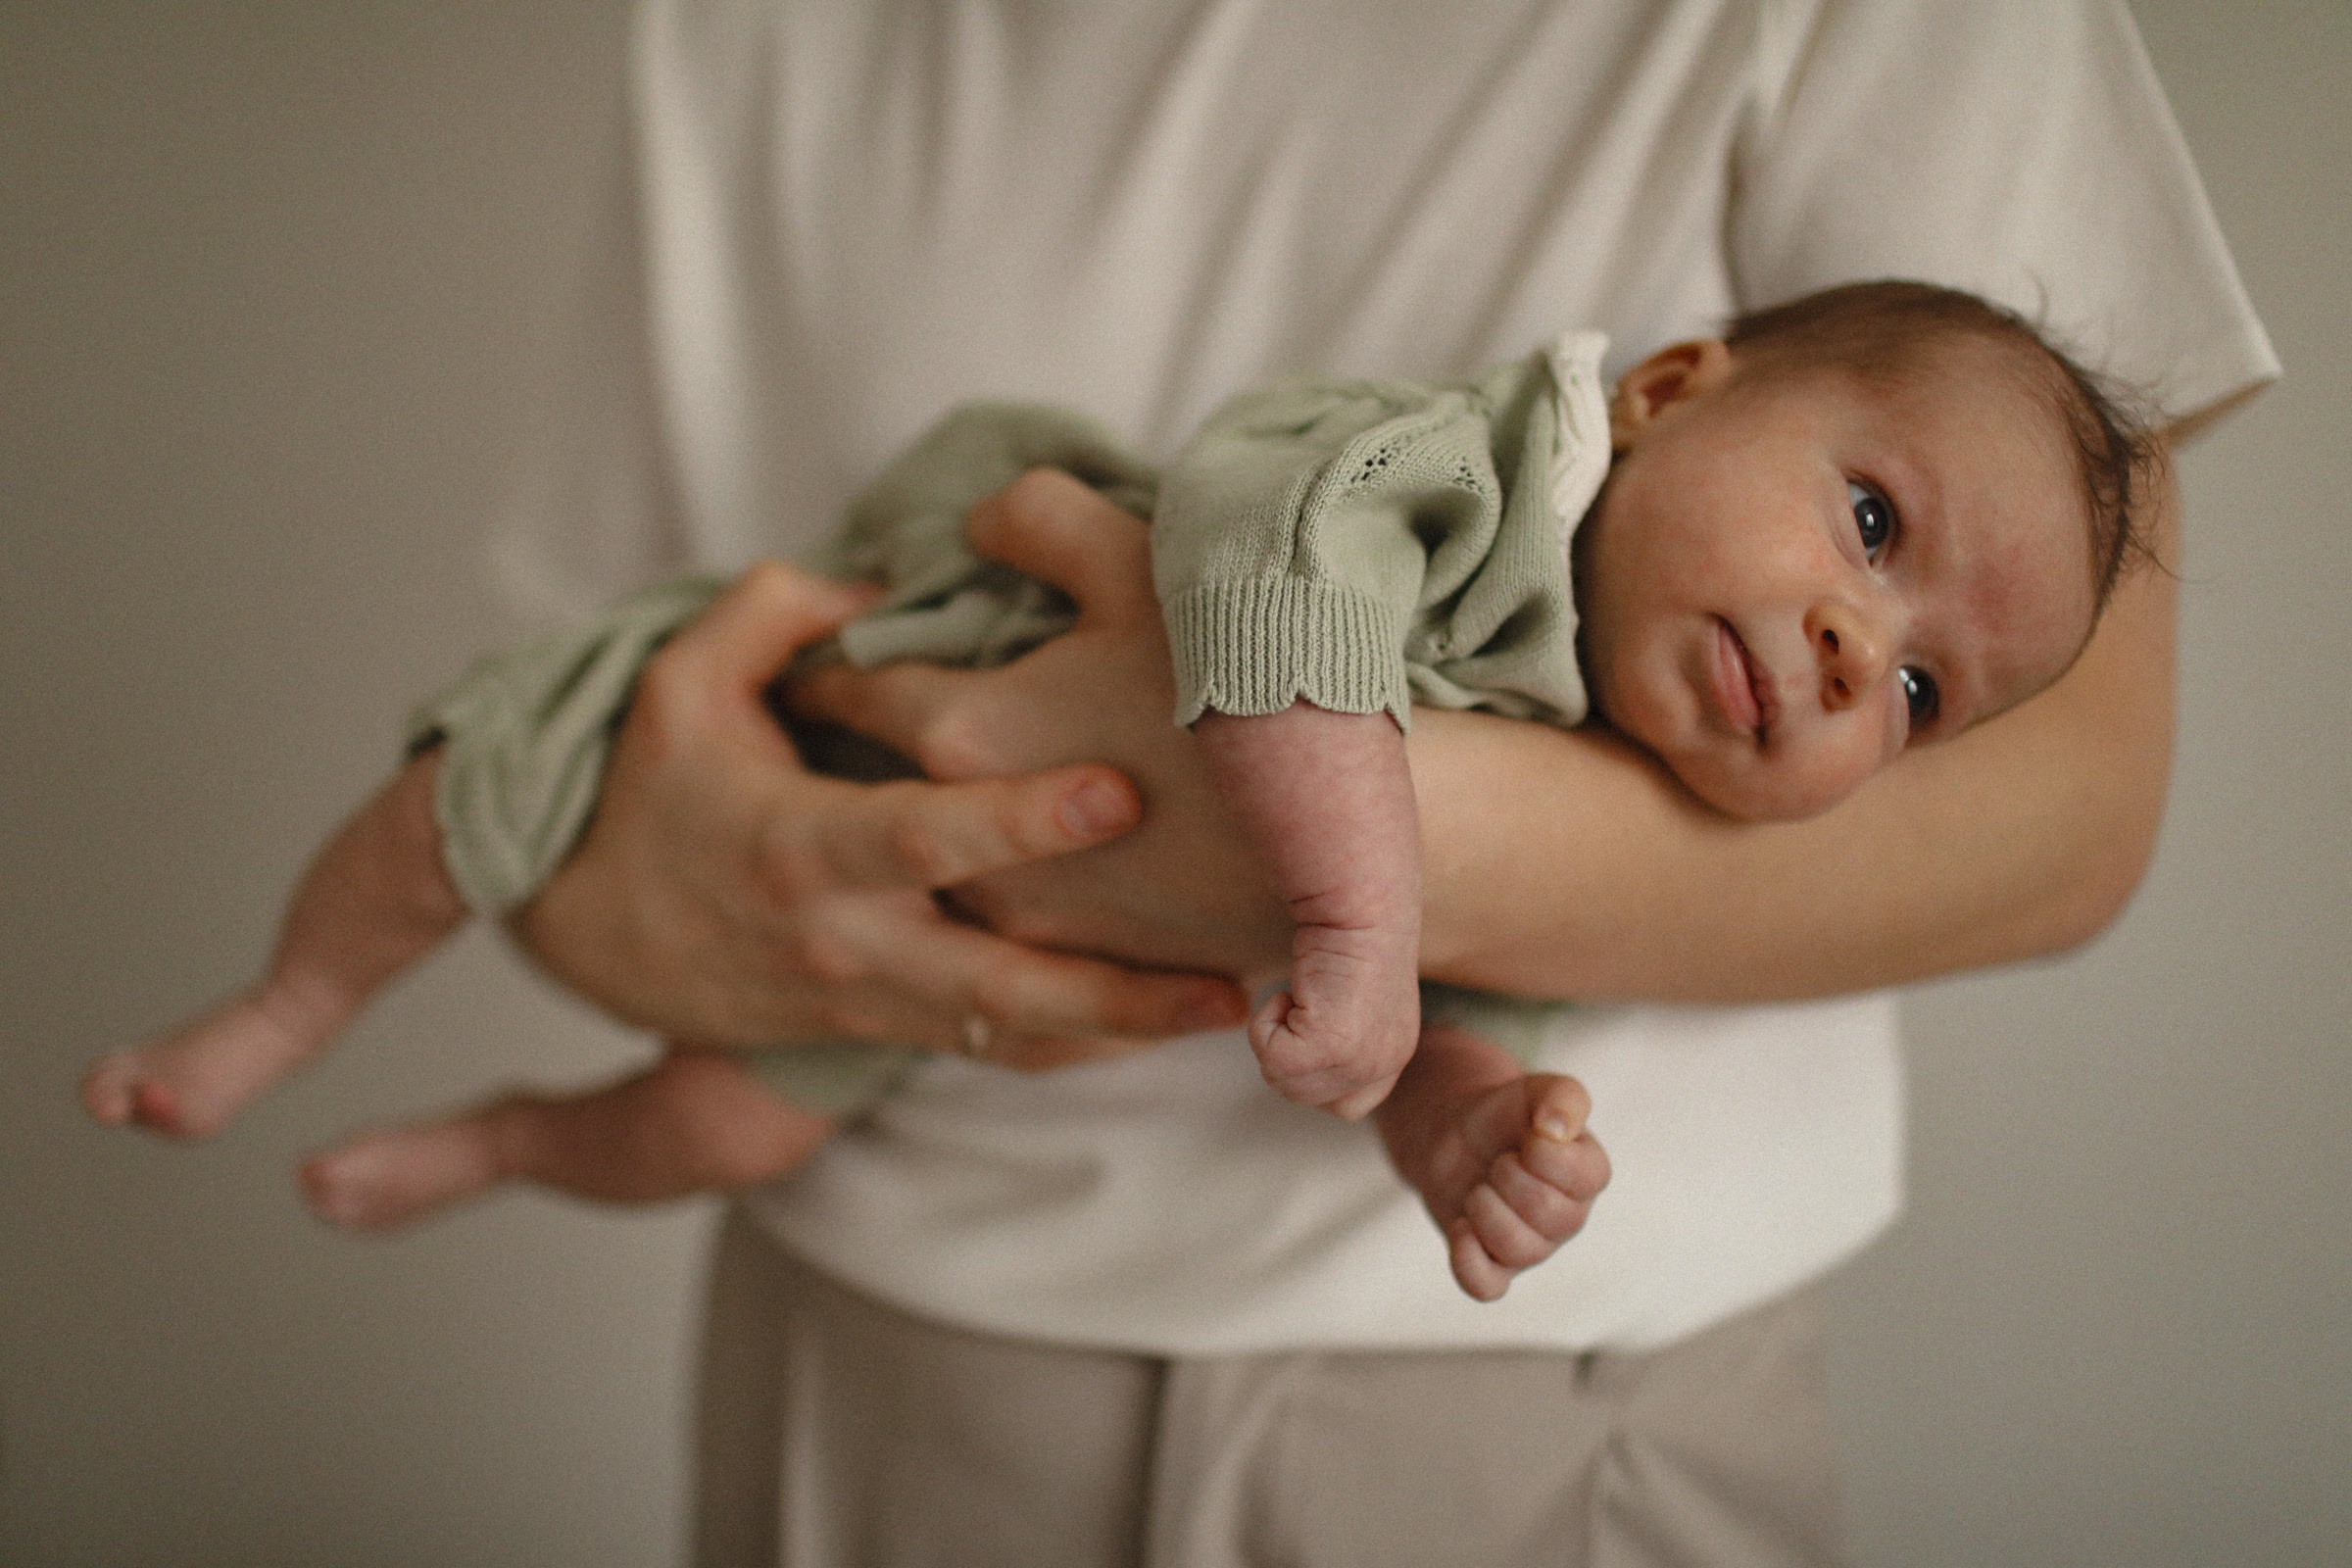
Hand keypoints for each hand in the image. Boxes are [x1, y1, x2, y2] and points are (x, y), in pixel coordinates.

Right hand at [508, 559, 1248, 1065]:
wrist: (593, 938)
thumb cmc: (646, 795)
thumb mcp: (675, 685)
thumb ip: (772, 616)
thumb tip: (872, 583)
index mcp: (800, 847)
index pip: (923, 837)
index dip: (1020, 821)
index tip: (1119, 792)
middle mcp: (847, 940)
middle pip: (995, 983)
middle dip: (1114, 988)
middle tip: (1226, 976)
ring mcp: (872, 997)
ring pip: (1010, 1032)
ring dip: (1121, 1028)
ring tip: (1232, 1006)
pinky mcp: (889, 1025)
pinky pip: (995, 1049)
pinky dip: (1079, 1046)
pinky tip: (1162, 1024)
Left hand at [786, 470, 1294, 981]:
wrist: (1370, 836)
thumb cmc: (1253, 679)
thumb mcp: (1141, 561)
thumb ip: (1035, 521)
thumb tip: (975, 526)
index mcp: (963, 737)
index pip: (857, 690)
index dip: (841, 661)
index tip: (826, 656)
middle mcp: (972, 849)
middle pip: (889, 792)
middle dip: (870, 758)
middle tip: (861, 731)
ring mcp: (1032, 923)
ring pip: (951, 868)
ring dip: (945, 831)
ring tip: (963, 793)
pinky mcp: (1095, 970)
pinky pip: (1028, 924)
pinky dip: (1021, 886)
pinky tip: (1048, 862)